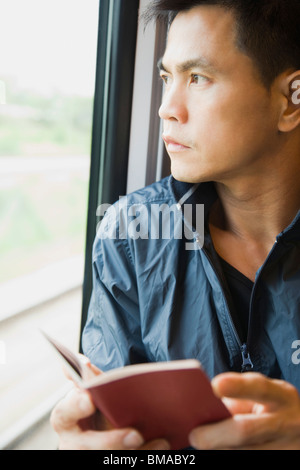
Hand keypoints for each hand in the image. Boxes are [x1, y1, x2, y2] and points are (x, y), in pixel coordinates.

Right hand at [50, 358, 169, 449]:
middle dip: (111, 441)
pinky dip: (144, 454)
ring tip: (160, 441)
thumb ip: (88, 379)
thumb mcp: (91, 392)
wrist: (99, 430)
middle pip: (86, 446)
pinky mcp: (104, 459)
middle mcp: (72, 442)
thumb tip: (83, 361)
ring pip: (106, 457)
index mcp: (65, 418)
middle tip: (136, 435)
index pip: (64, 413)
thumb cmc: (95, 407)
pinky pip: (121, 461)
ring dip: (135, 452)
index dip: (75, 406)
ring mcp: (88, 455)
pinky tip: (162, 445)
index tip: (90, 399)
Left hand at [188, 372, 299, 449]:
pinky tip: (217, 449)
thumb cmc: (272, 409)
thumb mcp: (263, 396)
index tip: (215, 386)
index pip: (259, 388)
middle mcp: (288, 422)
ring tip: (202, 443)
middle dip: (215, 434)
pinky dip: (227, 453)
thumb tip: (202, 408)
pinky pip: (247, 460)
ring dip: (220, 448)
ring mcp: (287, 448)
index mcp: (281, 395)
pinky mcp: (281, 461)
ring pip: (245, 453)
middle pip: (246, 430)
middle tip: (194, 436)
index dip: (237, 387)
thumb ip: (237, 399)